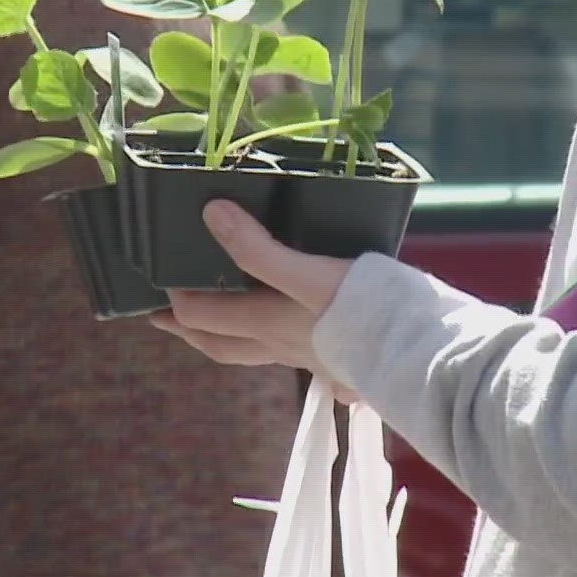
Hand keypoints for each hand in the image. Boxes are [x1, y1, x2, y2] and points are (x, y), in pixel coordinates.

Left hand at [151, 200, 358, 399]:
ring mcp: (309, 358)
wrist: (416, 351)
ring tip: (222, 327)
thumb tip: (213, 215)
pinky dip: (280, 350)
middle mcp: (279, 346)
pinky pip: (297, 360)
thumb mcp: (306, 271)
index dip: (177, 302)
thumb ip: (259, 248)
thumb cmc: (360, 309)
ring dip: (229, 340)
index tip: (160, 285)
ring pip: (255, 354)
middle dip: (191, 332)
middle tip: (168, 321)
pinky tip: (298, 345)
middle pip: (221, 346)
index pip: (203, 317)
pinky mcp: (339, 361)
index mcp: (264, 324)